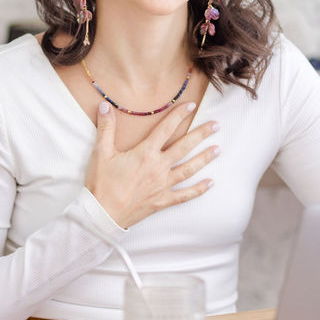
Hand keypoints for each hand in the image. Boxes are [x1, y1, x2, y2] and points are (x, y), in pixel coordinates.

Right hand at [85, 100, 218, 228]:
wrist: (102, 215)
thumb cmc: (101, 184)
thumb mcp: (101, 153)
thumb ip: (106, 128)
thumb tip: (104, 106)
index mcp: (145, 153)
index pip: (165, 129)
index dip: (179, 115)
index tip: (191, 105)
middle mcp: (158, 167)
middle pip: (184, 147)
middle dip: (201, 134)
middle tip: (216, 125)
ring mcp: (162, 185)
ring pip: (189, 169)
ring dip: (204, 158)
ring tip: (218, 149)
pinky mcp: (162, 201)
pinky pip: (185, 195)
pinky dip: (199, 190)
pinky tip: (210, 184)